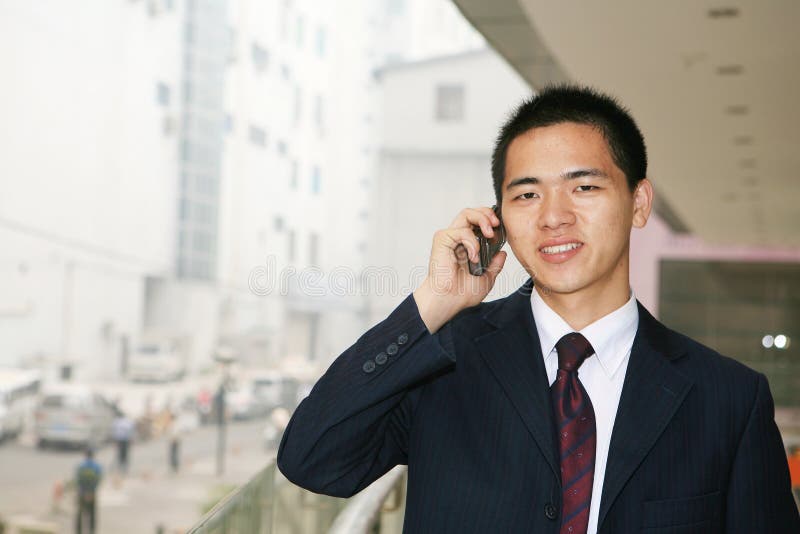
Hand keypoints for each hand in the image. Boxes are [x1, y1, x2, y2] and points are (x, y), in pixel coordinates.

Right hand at [413, 207, 506, 332]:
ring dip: (482, 219)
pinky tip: (473, 256)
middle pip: (473, 212)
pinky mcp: (442, 239)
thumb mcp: (487, 278)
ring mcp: (450, 238)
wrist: (449, 301)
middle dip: (488, 214)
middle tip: (497, 225)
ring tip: (490, 234)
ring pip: (466, 214)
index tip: (502, 231)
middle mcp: (458, 239)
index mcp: (467, 245)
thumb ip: (495, 265)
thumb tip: (503, 252)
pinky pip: (461, 231)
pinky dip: (471, 242)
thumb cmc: (462, 293)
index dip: (492, 222)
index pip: (479, 222)